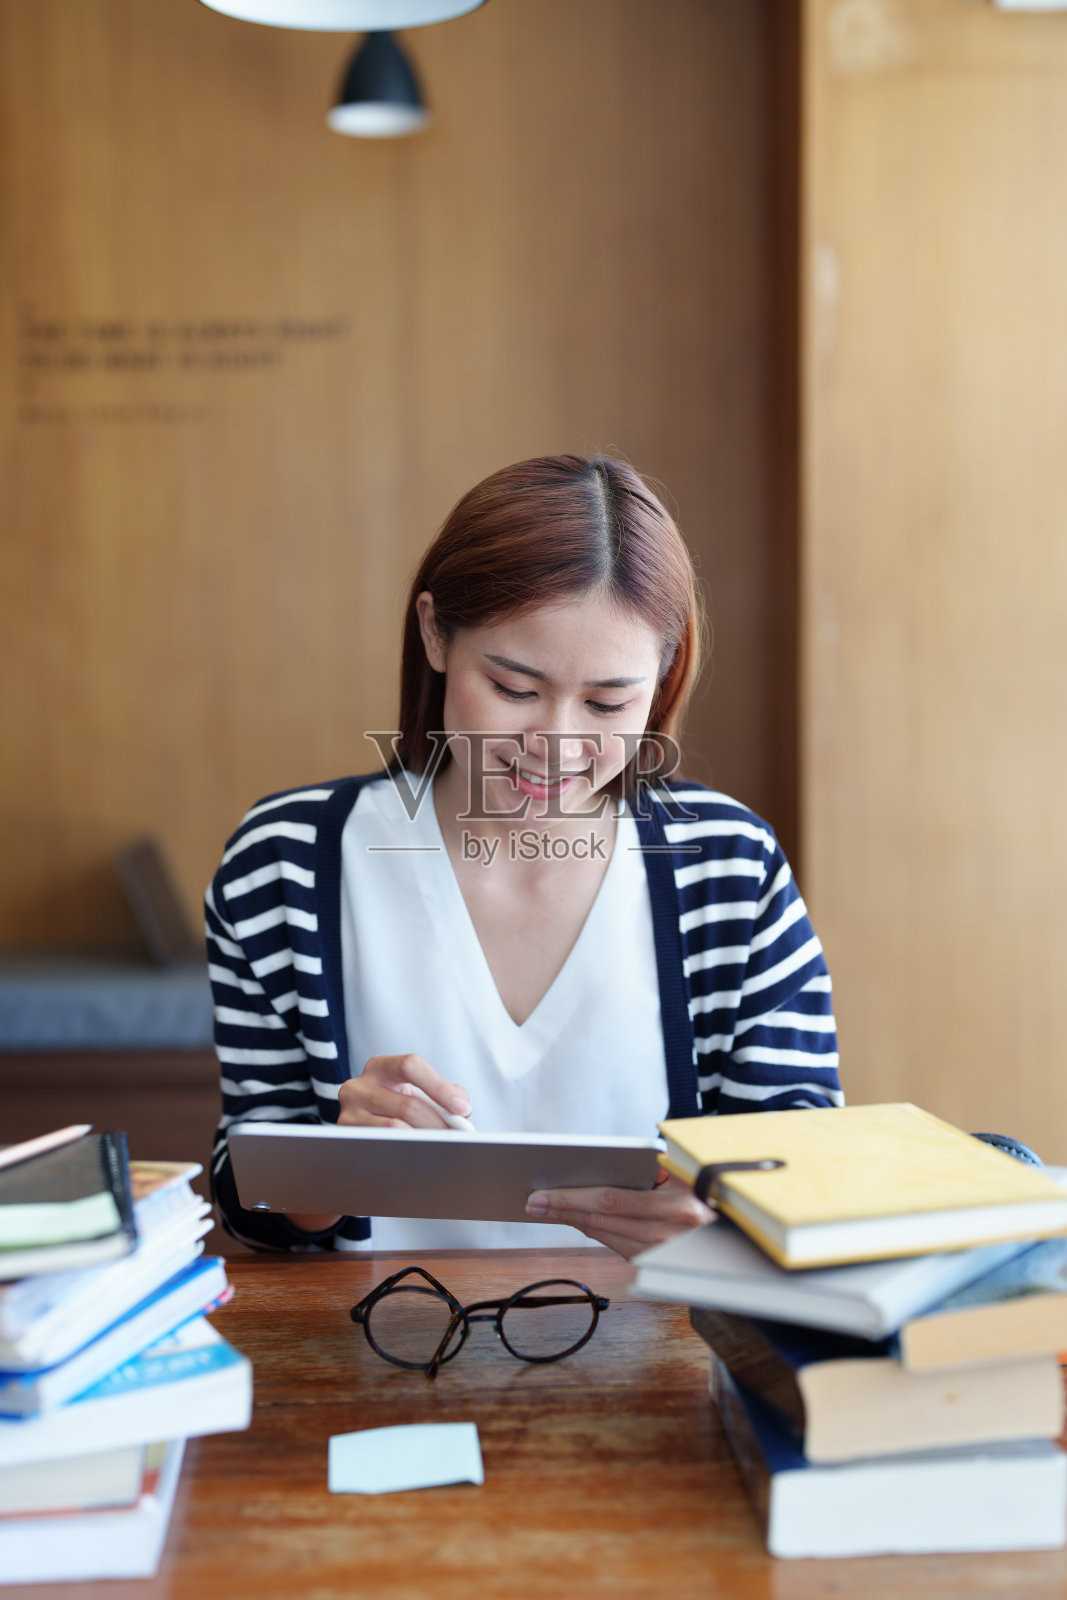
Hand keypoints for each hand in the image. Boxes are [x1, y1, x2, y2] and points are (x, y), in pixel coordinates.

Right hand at [287, 1055, 472, 1233]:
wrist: (363, 1130)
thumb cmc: (398, 1107)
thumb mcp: (419, 1094)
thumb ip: (444, 1095)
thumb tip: (462, 1110)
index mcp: (381, 1067)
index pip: (410, 1065)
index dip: (438, 1086)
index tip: (462, 1108)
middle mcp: (359, 1085)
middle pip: (408, 1103)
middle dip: (438, 1124)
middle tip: (457, 1139)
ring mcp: (348, 1111)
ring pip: (395, 1127)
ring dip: (424, 1140)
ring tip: (442, 1148)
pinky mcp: (345, 1136)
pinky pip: (381, 1145)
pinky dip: (404, 1151)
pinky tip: (418, 1156)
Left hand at [523, 1169, 713, 1259]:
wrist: (746, 1234)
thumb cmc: (714, 1192)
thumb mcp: (688, 1173)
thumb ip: (651, 1171)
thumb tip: (605, 1170)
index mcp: (678, 1209)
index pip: (610, 1201)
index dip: (572, 1199)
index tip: (543, 1195)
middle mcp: (669, 1237)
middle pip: (602, 1222)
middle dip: (564, 1211)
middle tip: (534, 1203)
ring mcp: (663, 1257)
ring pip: (606, 1237)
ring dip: (574, 1223)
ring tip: (548, 1209)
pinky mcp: (658, 1267)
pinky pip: (618, 1246)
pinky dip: (596, 1231)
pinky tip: (579, 1220)